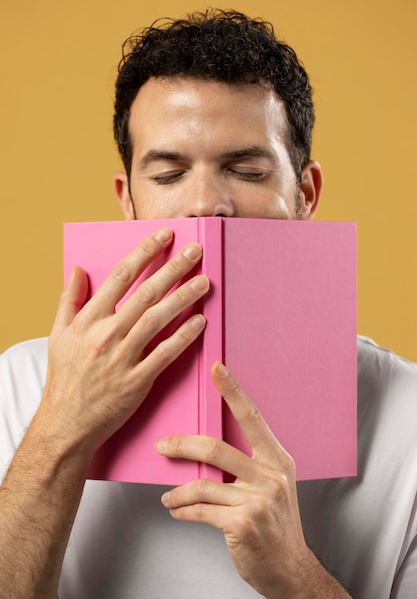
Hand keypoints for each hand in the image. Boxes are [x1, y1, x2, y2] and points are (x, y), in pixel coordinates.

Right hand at [39, 228, 209, 461]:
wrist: (66, 424)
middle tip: (196, 251)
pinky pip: (165, 353)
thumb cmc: (64, 378)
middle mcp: (106, 334)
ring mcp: (123, 358)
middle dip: (173, 268)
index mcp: (88, 319)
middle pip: (146, 293)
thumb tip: (76, 268)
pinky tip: (201, 320)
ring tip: (204, 281)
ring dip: (183, 297)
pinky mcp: (137, 381)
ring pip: (158, 319)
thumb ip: (69, 299)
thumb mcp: (58, 335)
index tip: (165, 236)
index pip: (121, 275)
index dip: (145, 252)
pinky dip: (184, 336)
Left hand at [156, 362, 317, 597]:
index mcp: (278, 460)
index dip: (233, 391)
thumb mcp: (273, 486)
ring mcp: (258, 500)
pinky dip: (182, 510)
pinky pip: (200, 510)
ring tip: (169, 495)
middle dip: (182, 445)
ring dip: (177, 491)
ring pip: (203, 483)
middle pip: (216, 448)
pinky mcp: (243, 524)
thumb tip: (206, 448)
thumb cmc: (276, 525)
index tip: (216, 368)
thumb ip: (249, 464)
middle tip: (163, 446)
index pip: (252, 417)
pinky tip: (176, 510)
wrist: (290, 569)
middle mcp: (271, 475)